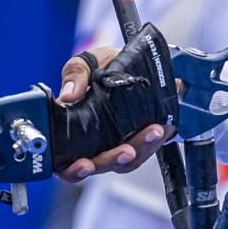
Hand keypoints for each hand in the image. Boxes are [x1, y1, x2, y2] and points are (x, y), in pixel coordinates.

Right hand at [56, 46, 170, 180]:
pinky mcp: (138, 138)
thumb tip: (68, 95)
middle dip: (113, 161)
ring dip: (140, 149)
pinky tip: (161, 129)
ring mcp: (117, 142)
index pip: (65, 161)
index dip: (73, 169)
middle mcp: (93, 141)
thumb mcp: (87, 62)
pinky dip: (154, 141)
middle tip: (125, 152)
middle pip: (100, 165)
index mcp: (72, 127)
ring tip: (152, 132)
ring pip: (126, 161)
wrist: (133, 59)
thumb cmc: (105, 65)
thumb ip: (75, 73)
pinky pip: (146, 149)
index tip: (84, 164)